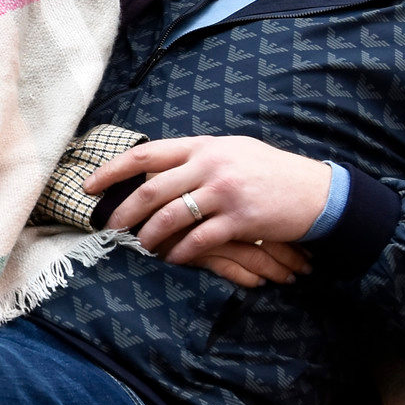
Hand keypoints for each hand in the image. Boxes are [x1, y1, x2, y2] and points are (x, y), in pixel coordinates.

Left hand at [83, 135, 331, 280]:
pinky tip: (175, 259)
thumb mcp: (230, 152)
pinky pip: (199, 240)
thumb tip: (153, 171)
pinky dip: (182, 253)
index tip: (90, 187)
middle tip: (110, 228)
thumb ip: (194, 159)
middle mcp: (210, 164)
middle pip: (151, 190)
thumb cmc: (267, 173)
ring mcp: (225, 191)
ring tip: (143, 247)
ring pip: (170, 217)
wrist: (315, 191)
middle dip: (124, 212)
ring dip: (150, 236)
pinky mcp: (240, 219)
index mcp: (203, 146)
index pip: (146, 155)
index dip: (112, 171)